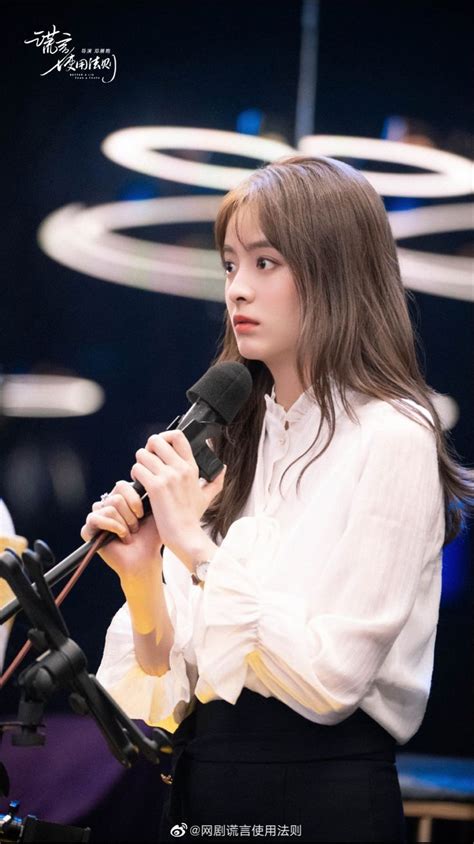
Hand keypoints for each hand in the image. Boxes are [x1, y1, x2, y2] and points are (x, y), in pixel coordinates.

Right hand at [80, 480, 162, 580]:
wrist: (145, 558)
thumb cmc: (151, 536)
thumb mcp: (154, 510)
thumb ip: (149, 492)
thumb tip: (146, 477)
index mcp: (120, 498)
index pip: (122, 485)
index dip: (135, 499)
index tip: (143, 513)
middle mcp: (106, 505)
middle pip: (116, 496)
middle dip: (131, 514)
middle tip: (136, 527)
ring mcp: (96, 517)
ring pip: (110, 507)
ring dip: (125, 523)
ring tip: (129, 533)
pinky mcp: (88, 530)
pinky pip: (96, 518)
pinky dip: (114, 527)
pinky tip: (121, 536)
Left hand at [131, 430, 224, 567]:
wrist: (186, 536)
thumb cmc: (192, 518)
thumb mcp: (207, 496)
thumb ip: (216, 480)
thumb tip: (223, 468)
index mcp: (191, 467)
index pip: (178, 436)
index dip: (164, 436)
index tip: (160, 448)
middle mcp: (180, 468)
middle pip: (156, 440)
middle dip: (147, 450)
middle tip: (147, 463)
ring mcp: (168, 477)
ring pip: (142, 454)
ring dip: (139, 463)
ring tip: (142, 475)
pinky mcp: (156, 488)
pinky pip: (138, 470)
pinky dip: (134, 476)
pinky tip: (139, 486)